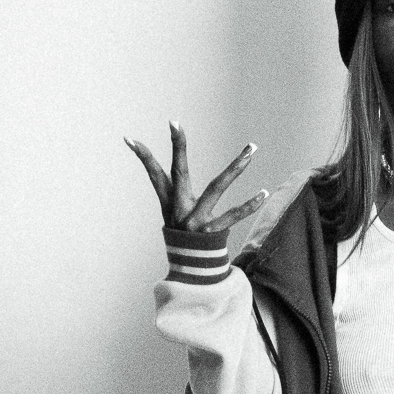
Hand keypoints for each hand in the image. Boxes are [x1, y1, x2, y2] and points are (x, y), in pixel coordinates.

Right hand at [125, 122, 268, 232]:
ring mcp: (196, 221)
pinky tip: (264, 193)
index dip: (143, 156)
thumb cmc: (184, 235)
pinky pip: (233, 216)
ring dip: (235, 167)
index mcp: (169, 202)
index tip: (130, 138)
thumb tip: (156, 170)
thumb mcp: (171, 213)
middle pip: (178, 172)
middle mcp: (180, 209)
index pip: (154, 174)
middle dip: (177, 147)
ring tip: (251, 149)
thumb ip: (169, 189)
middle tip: (175, 122)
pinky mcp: (212, 233)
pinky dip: (249, 205)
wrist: (192, 271)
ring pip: (216, 187)